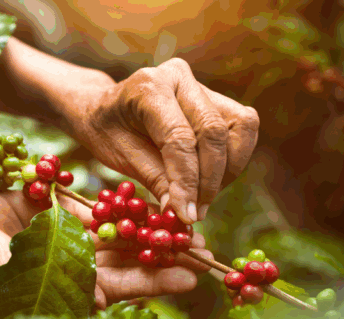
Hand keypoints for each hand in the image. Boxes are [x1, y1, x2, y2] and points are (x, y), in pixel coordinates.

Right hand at [0, 184, 213, 307]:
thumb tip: (103, 303)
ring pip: (115, 233)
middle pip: (126, 261)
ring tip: (184, 219)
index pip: (120, 288)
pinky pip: (93, 207)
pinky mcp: (54, 213)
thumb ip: (55, 289)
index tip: (191, 276)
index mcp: (66, 292)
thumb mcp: (12, 281)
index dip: (155, 282)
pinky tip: (148, 197)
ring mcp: (63, 239)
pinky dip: (118, 204)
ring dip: (148, 227)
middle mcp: (71, 268)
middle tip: (204, 247)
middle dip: (162, 255)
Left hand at [69, 58, 259, 223]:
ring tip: (202, 198)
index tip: (186, 215)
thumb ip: (154, 180)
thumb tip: (184, 214)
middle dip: (210, 180)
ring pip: (240, 128)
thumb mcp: (119, 157)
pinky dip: (232, 160)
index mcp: (148, 87)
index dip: (187, 181)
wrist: (103, 109)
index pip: (179, 138)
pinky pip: (241, 129)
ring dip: (227, 171)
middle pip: (214, 131)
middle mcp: (179, 77)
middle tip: (195, 213)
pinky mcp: (217, 98)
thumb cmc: (106, 132)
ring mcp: (201, 85)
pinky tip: (209, 181)